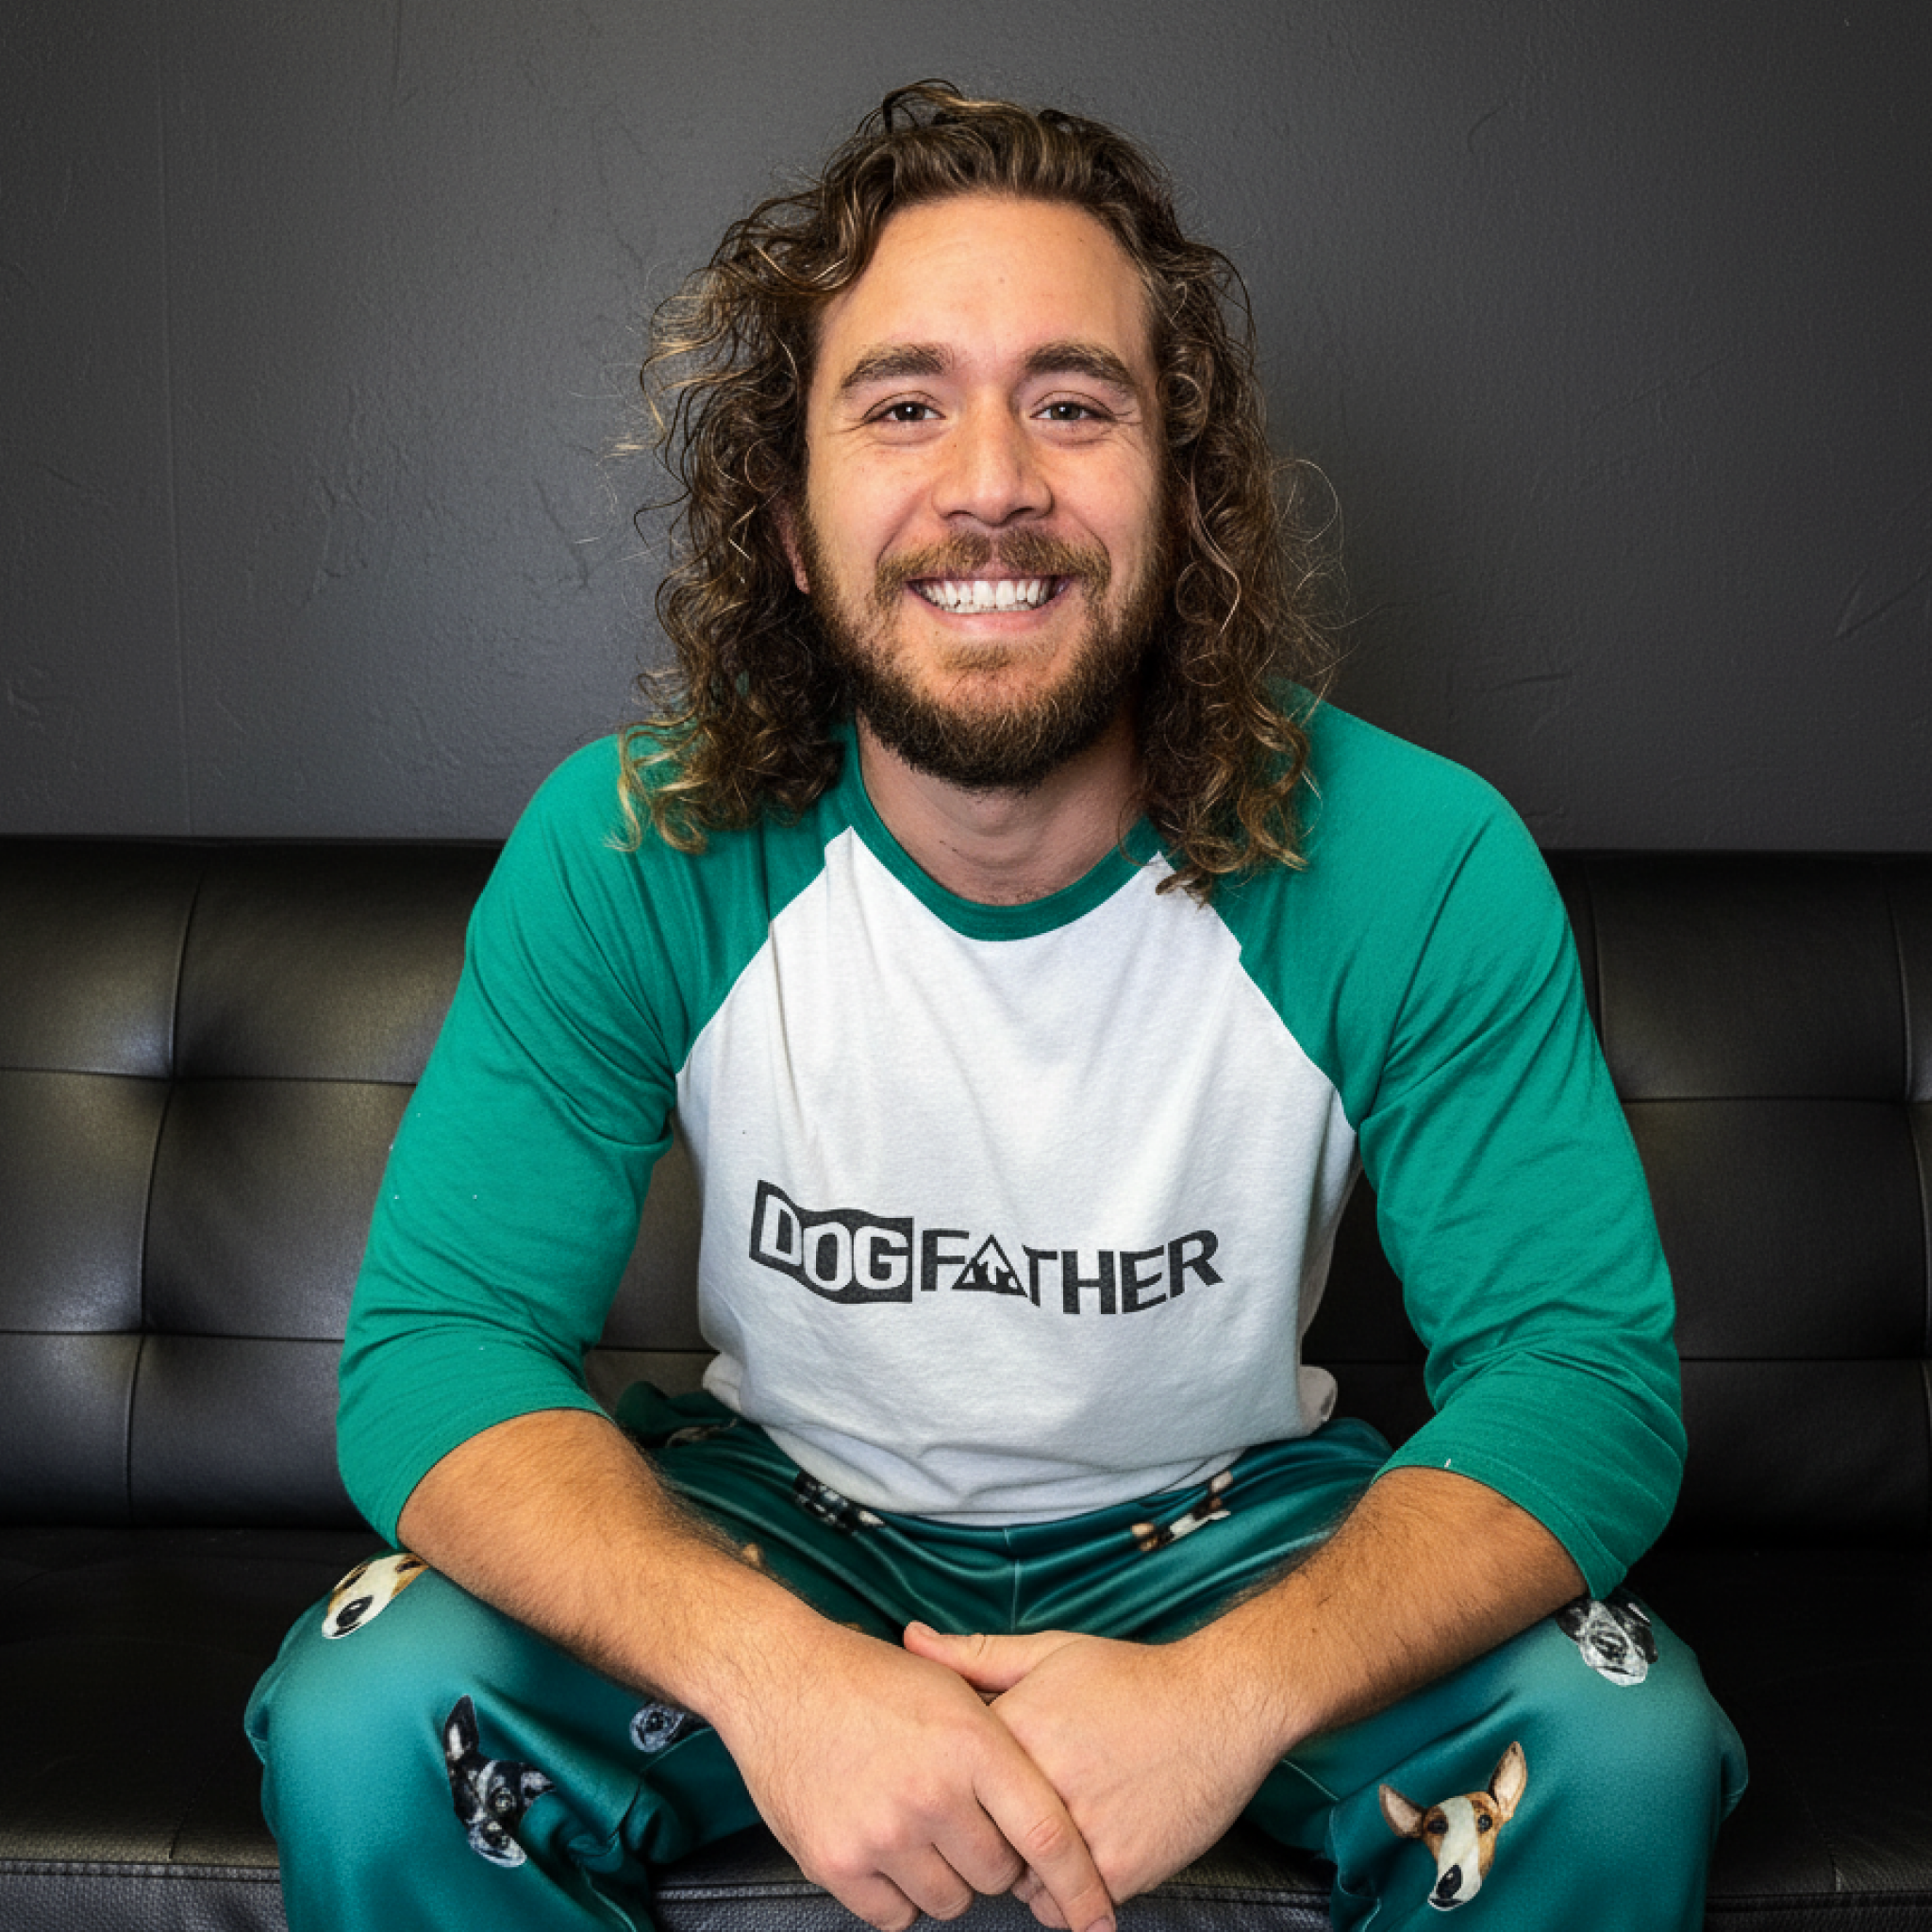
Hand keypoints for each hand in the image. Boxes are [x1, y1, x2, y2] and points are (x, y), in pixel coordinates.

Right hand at [708, 1619, 1116, 1931]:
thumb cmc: (871, 1679)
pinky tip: (888, 1848)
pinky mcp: (836, 1862)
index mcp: (972, 1743)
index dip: (1079, 1885)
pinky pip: (895, 1916)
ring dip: (946, 1877)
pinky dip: (899, 1894)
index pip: (1046, 1834)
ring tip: (921, 1827)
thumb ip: (1006, 1741)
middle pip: (999, 1875)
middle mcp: (932, 1793)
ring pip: (950, 1900)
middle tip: (967, 1823)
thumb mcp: (952, 1686)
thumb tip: (1057, 1796)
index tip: (1099, 1920)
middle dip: (994, 1859)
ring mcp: (882, 1832)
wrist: (778, 1676)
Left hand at [904, 1622, 1284, 1924]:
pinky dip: (1065, 1892)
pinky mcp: (1116, 1870)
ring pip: (1018, 1881)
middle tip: (1019, 1813)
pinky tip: (1085, 1850)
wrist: (1219, 1706)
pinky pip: (1062, 1906)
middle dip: (991, 1834)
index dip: (963, 1790)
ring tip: (1057, 1830)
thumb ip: (973, 1657)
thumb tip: (910, 1639)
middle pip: (980, 1839)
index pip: (951, 1785)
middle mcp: (1040, 1786)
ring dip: (1028, 1869)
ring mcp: (1079, 1833)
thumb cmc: (1131, 1679)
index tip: (980, 1784)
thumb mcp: (1050, 1653)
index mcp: (1013, 1732)